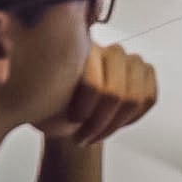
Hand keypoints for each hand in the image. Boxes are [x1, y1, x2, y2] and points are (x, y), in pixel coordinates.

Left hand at [35, 44, 157, 146]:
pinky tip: (117, 122)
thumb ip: (37, 86)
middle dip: (100, 122)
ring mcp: (129, 60)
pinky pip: (150, 96)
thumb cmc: (45, 106)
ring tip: (98, 130)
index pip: (97, 84)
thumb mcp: (36, 98)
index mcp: (79, 46)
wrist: (58, 110)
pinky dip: (135, 115)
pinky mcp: (143, 73)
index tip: (71, 120)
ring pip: (137, 95)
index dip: (85, 111)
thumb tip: (31, 82)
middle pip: (118, 93)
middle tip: (83, 134)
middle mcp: (107, 49)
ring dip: (117, 122)